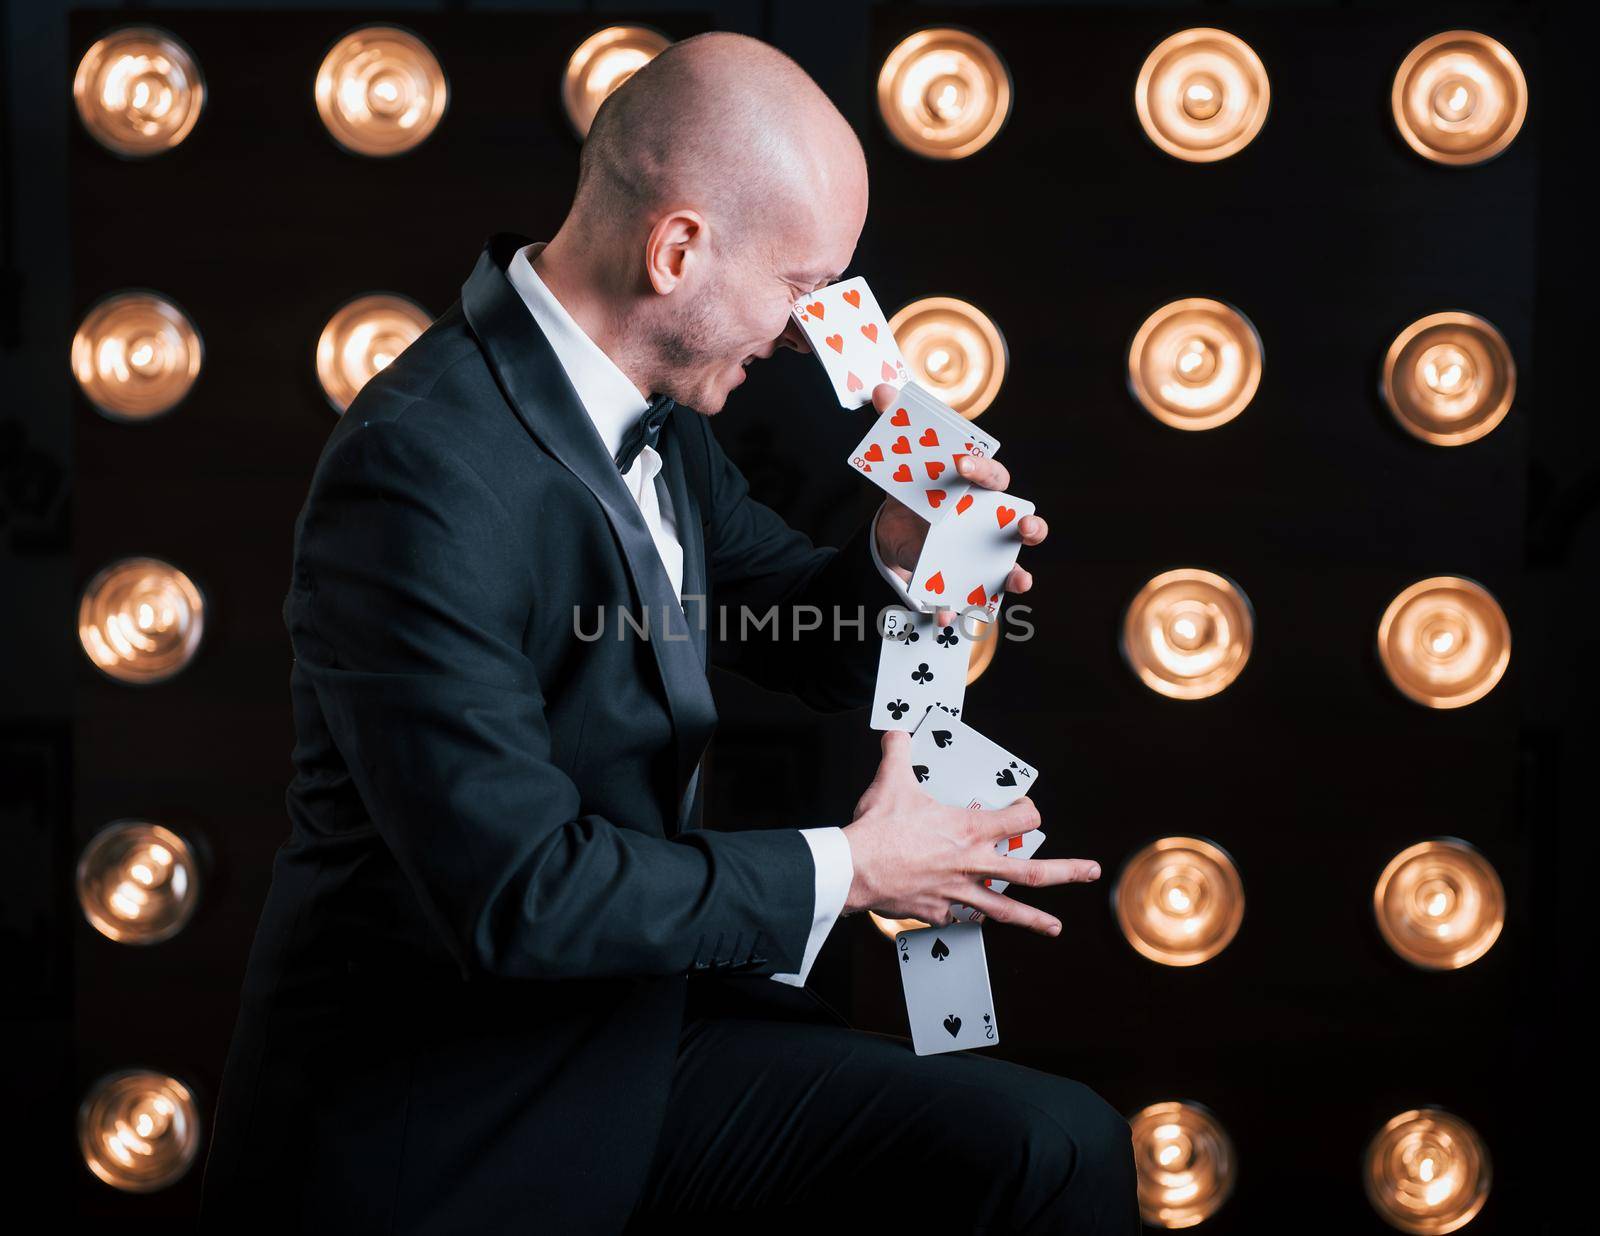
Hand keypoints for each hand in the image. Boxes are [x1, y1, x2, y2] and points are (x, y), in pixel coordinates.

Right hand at [840, 730, 1100, 931]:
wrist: (853, 869)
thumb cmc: (877, 829)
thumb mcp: (891, 782)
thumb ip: (898, 753)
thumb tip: (894, 732)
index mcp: (969, 830)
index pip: (1020, 820)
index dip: (1027, 812)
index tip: (1025, 811)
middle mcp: (972, 864)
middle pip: (1031, 872)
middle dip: (1067, 871)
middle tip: (1092, 872)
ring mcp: (957, 892)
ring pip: (1004, 909)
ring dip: (1033, 919)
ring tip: (1054, 927)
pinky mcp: (937, 911)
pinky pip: (958, 916)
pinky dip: (965, 916)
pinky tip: (970, 918)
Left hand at [868, 382, 1047, 625]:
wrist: (899, 530)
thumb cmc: (916, 489)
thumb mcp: (903, 462)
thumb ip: (895, 426)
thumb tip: (881, 390)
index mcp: (979, 487)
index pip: (991, 473)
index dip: (980, 468)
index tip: (959, 463)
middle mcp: (993, 521)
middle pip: (1024, 522)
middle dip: (1030, 526)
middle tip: (1024, 527)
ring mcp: (986, 554)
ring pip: (1013, 567)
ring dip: (1018, 576)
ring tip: (1019, 581)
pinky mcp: (969, 581)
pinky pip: (973, 600)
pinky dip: (958, 610)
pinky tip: (943, 615)